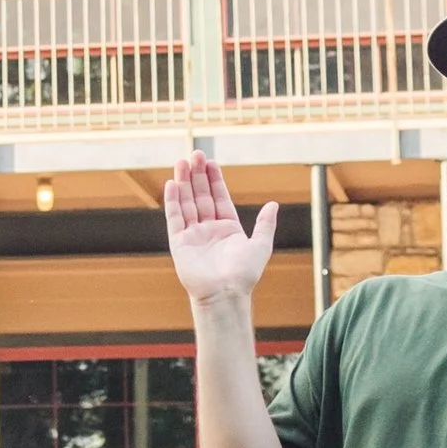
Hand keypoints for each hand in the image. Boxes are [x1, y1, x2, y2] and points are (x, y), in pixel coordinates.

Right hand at [162, 152, 277, 304]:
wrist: (225, 293)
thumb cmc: (244, 274)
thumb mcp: (261, 245)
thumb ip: (265, 224)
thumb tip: (274, 204)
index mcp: (227, 228)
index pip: (219, 198)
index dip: (215, 180)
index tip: (210, 162)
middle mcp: (208, 229)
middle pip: (200, 196)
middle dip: (198, 175)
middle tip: (195, 154)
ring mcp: (193, 235)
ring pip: (186, 203)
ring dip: (184, 182)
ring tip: (182, 162)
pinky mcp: (179, 243)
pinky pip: (174, 218)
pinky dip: (172, 201)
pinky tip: (172, 184)